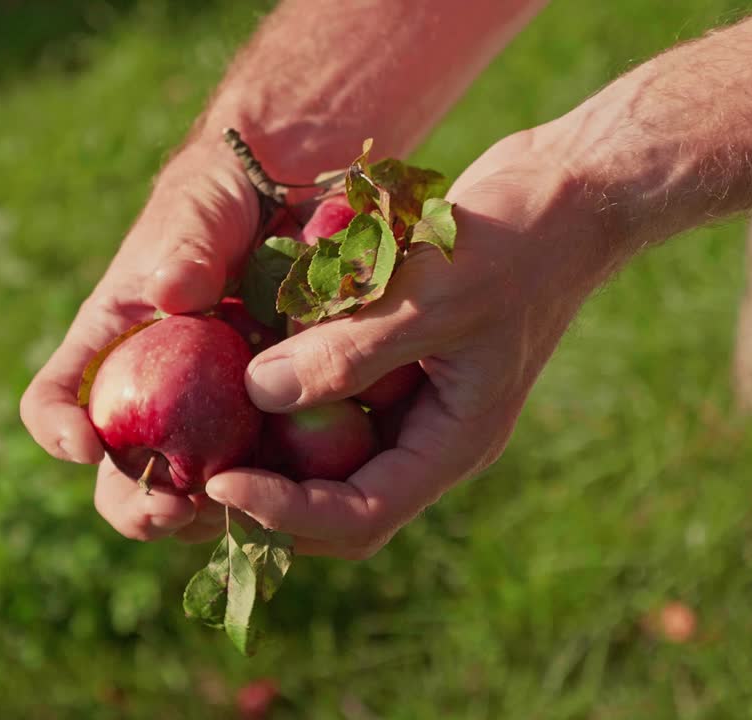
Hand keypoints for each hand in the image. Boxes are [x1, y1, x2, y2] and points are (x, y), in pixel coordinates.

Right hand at [20, 143, 259, 542]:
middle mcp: (151, 392)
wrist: (297, 188)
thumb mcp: (199, 208)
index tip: (86, 446)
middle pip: (119, 471)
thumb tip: (168, 294)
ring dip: (200, 514)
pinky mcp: (266, 423)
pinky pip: (257, 473)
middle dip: (134, 504)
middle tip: (169, 512)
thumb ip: (185, 247)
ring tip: (228, 514)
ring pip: (186, 488)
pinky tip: (290, 496)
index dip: (57, 430)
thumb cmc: (224, 191)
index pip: (55, 401)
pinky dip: (265, 492)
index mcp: (112, 347)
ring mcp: (209, 413)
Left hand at [205, 127, 628, 558]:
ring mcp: (405, 400)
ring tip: (196, 433)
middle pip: (329, 503)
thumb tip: (258, 394)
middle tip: (187, 479)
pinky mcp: (387, 359)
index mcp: (450, 444)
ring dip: (262, 451)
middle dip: (260, 501)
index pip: (358, 515)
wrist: (564, 190)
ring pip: (320, 455)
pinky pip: (322, 397)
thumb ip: (352, 350)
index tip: (217, 484)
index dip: (284, 514)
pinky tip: (230, 364)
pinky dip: (277, 391)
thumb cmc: (515, 241)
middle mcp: (423, 435)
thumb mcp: (433, 294)